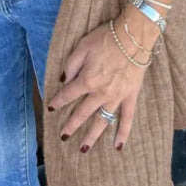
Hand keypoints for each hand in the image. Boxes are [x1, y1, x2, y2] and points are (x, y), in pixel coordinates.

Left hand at [47, 13, 158, 152]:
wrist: (133, 36)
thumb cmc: (106, 38)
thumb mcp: (82, 46)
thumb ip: (71, 64)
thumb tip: (64, 79)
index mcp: (87, 80)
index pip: (68, 94)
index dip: (58, 101)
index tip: (51, 108)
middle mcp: (100, 93)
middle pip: (82, 113)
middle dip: (71, 126)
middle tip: (63, 137)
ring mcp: (116, 97)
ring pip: (102, 121)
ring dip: (92, 136)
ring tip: (84, 149)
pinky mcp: (130, 96)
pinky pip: (127, 118)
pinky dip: (123, 133)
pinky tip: (118, 146)